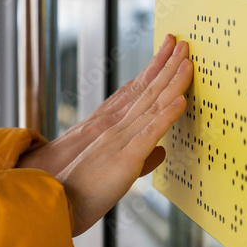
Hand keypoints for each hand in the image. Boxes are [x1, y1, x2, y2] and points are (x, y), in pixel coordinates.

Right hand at [56, 38, 192, 235]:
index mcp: (114, 127)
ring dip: (171, 82)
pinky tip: (181, 100)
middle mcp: (117, 126)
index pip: (140, 92)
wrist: (58, 203)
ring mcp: (121, 139)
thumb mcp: (118, 167)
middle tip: (183, 44)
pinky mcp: (125, 158)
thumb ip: (142, 156)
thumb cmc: (86, 188)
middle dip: (167, 65)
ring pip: (151, 105)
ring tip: (187, 61)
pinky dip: (166, 115)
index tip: (169, 51)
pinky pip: (149, 133)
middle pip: (148, 91)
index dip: (156, 70)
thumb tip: (163, 151)